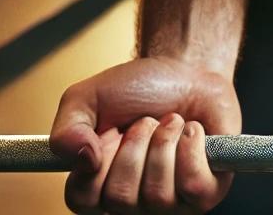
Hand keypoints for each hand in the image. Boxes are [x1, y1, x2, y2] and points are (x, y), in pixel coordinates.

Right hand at [50, 56, 240, 213]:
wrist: (188, 71)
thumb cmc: (140, 89)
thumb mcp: (89, 98)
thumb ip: (66, 130)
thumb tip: (83, 159)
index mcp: (101, 186)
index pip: (82, 199)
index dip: (97, 158)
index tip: (111, 130)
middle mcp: (134, 202)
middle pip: (120, 196)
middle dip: (136, 143)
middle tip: (145, 121)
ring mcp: (170, 202)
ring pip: (158, 193)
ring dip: (164, 140)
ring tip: (170, 122)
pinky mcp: (205, 192)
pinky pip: (194, 186)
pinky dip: (192, 145)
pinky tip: (192, 130)